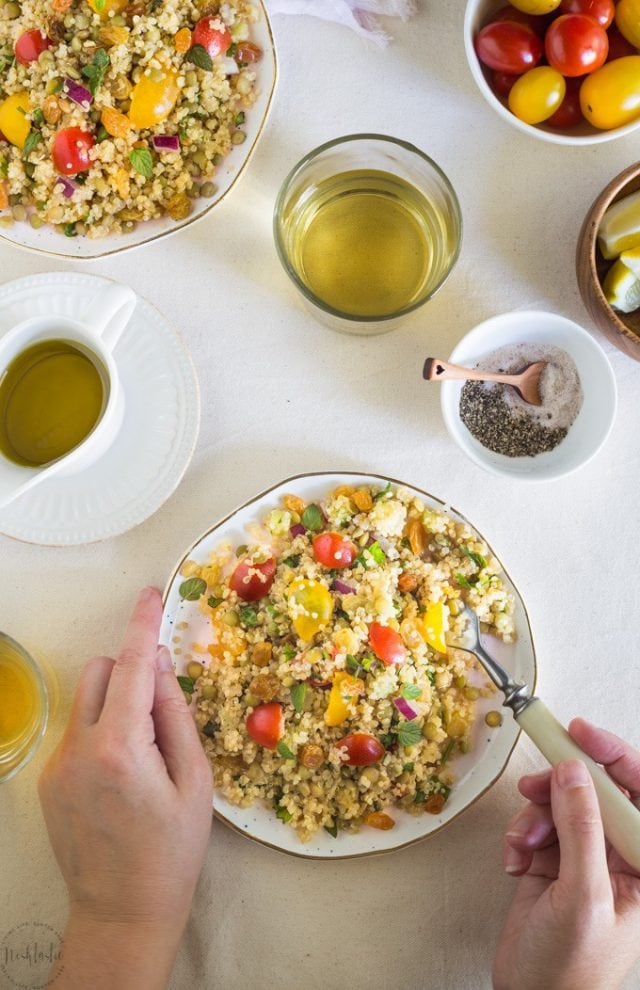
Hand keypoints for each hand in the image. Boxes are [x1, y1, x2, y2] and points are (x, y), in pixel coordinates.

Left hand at [39, 587, 212, 989]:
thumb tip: (161, 664)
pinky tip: (122, 777)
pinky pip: (77, 732)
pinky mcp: (48, 781)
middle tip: (160, 707)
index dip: (142, 625)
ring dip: (115, 703)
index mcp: (121, 747)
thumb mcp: (195, 782)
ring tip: (143, 752)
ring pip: (85, 701)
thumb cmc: (172, 851)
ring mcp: (57, 765)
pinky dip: (101, 733)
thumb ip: (176, 715)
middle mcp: (79, 748)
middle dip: (130, 671)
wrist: (122, 912)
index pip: (133, 667)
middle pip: (99, 671)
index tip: (149, 595)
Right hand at [493, 719, 639, 989]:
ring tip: (523, 843)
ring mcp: (584, 857)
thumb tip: (574, 772)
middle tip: (534, 788)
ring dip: (534, 817)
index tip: (580, 733)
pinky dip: (519, 836)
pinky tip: (516, 863)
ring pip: (558, 804)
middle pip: (593, 790)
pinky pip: (535, 824)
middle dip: (560, 788)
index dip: (613, 755)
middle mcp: (618, 855)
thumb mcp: (581, 895)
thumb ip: (581, 829)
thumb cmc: (571, 969)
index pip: (638, 791)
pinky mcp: (552, 861)